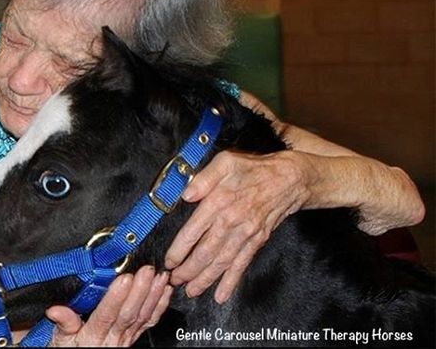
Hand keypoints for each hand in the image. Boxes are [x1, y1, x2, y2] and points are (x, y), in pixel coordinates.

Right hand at [0, 266, 171, 346]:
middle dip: (139, 291)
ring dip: (153, 296)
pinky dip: (159, 306)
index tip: (123, 279)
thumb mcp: (56, 339)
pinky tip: (165, 291)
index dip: (115, 298)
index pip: (105, 315)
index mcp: (91, 336)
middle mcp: (111, 339)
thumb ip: (61, 323)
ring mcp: (125, 339)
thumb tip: (55, 309)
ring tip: (160, 277)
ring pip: (142, 318)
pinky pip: (149, 322)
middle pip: (128, 315)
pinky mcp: (133, 337)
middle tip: (147, 271)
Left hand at [165, 150, 310, 303]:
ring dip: (205, 279)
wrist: (288, 179)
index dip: (178, 250)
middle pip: (205, 252)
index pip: (193, 231)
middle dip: (188, 271)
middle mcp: (231, 222)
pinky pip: (242, 265)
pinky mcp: (257, 241)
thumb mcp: (225, 162)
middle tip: (175, 281)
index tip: (169, 261)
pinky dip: (231, 282)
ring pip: (221, 262)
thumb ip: (204, 178)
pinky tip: (222, 295)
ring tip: (192, 291)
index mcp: (219, 202)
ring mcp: (245, 234)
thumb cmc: (253, 168)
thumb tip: (186, 194)